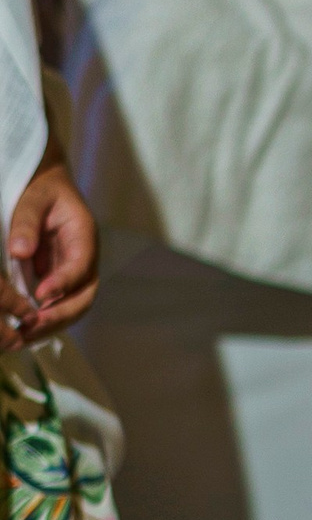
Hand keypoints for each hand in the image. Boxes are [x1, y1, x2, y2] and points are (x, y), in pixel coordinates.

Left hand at [0, 163, 99, 348]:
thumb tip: (20, 252)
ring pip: (71, 308)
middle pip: (84, 298)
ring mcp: (72, 274)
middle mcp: (83, 261)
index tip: (40, 296)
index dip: (63, 284)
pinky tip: (20, 328)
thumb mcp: (32, 197)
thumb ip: (26, 222)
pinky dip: (40, 320)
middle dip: (59, 316)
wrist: (43, 184)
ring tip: (22, 336)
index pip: (81, 267)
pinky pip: (54, 305)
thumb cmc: (39, 187)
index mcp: (84, 237)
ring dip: (50, 325)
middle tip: (31, 326)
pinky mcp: (57, 280)